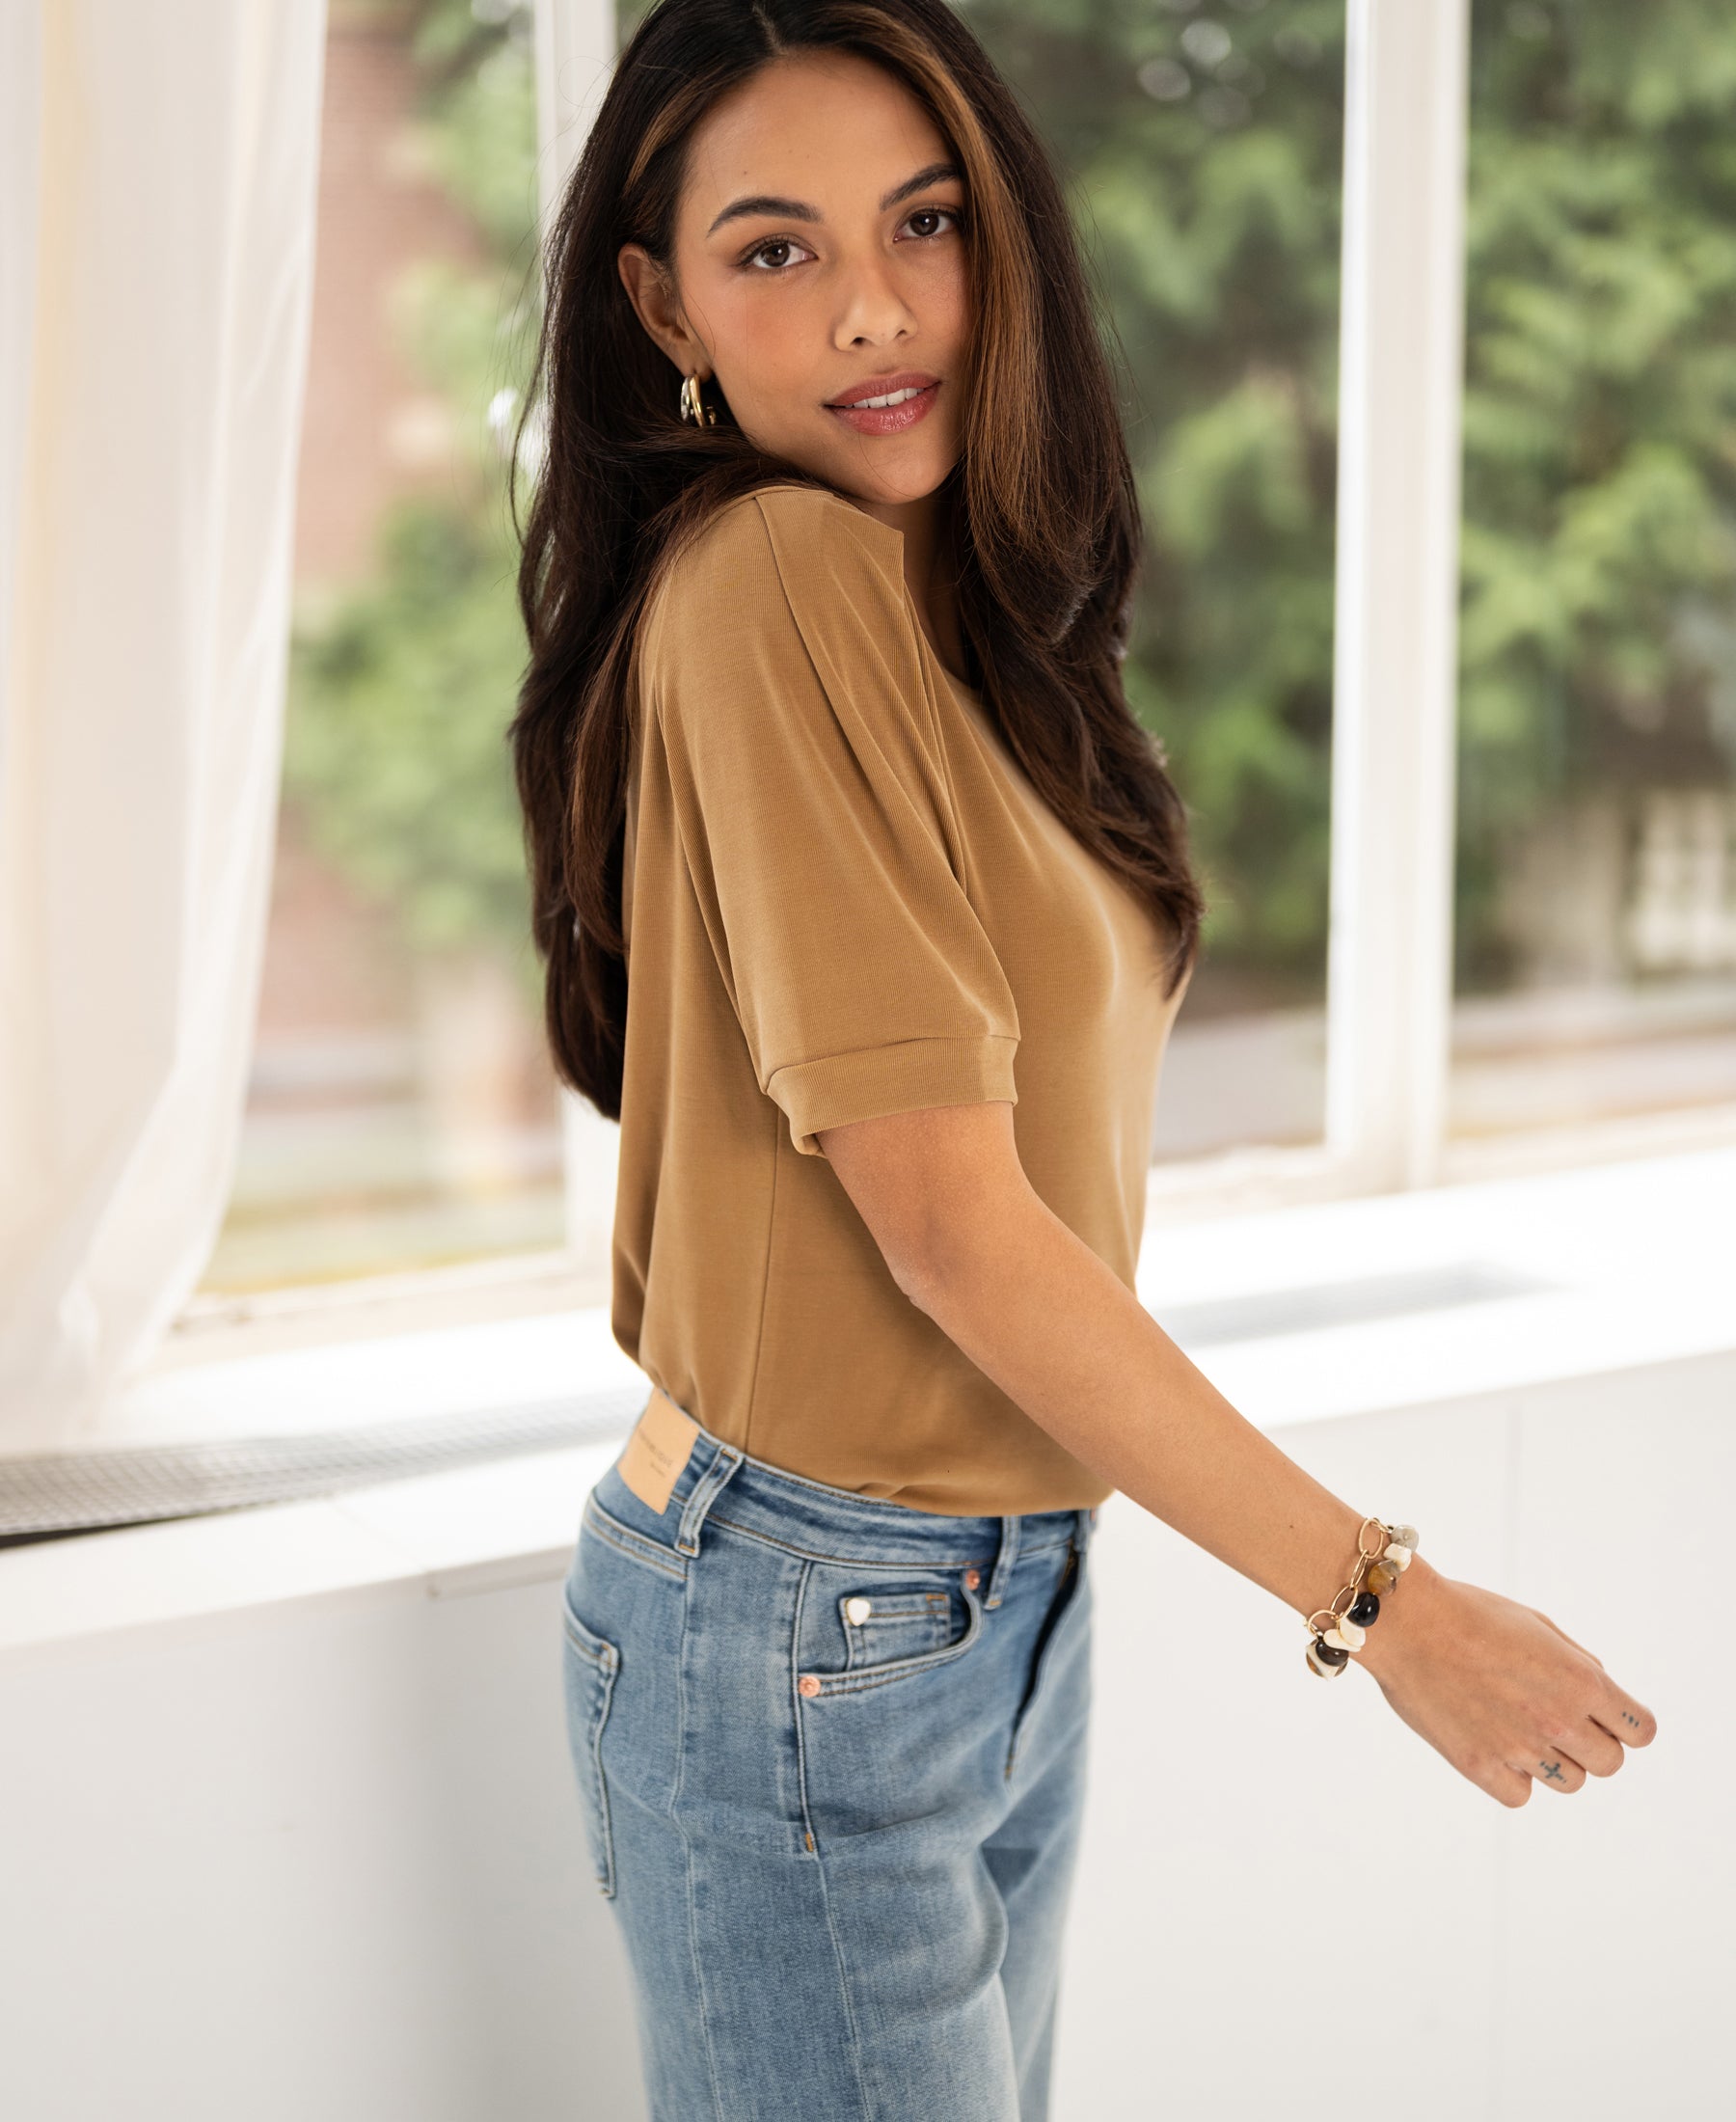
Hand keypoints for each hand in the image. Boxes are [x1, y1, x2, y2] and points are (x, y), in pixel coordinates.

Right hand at [1355, 1556, 1658, 1806]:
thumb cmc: (1470, 1613)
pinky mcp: (1481, 1767)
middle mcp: (1558, 1718)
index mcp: (1581, 1680)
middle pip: (1609, 1763)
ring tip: (1518, 1726)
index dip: (1626, 1724)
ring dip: (1553, 1760)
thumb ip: (1579, 1663)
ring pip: (1569, 1782)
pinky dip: (1512, 1776)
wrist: (1406, 1621)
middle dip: (1591, 1744)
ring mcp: (1519, 1747)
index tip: (1604, 1717)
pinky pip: (1520, 1794)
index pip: (1641, 1731)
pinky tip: (1493, 1742)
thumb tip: (1603, 1695)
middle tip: (1556, 1720)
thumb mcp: (1537, 1624)